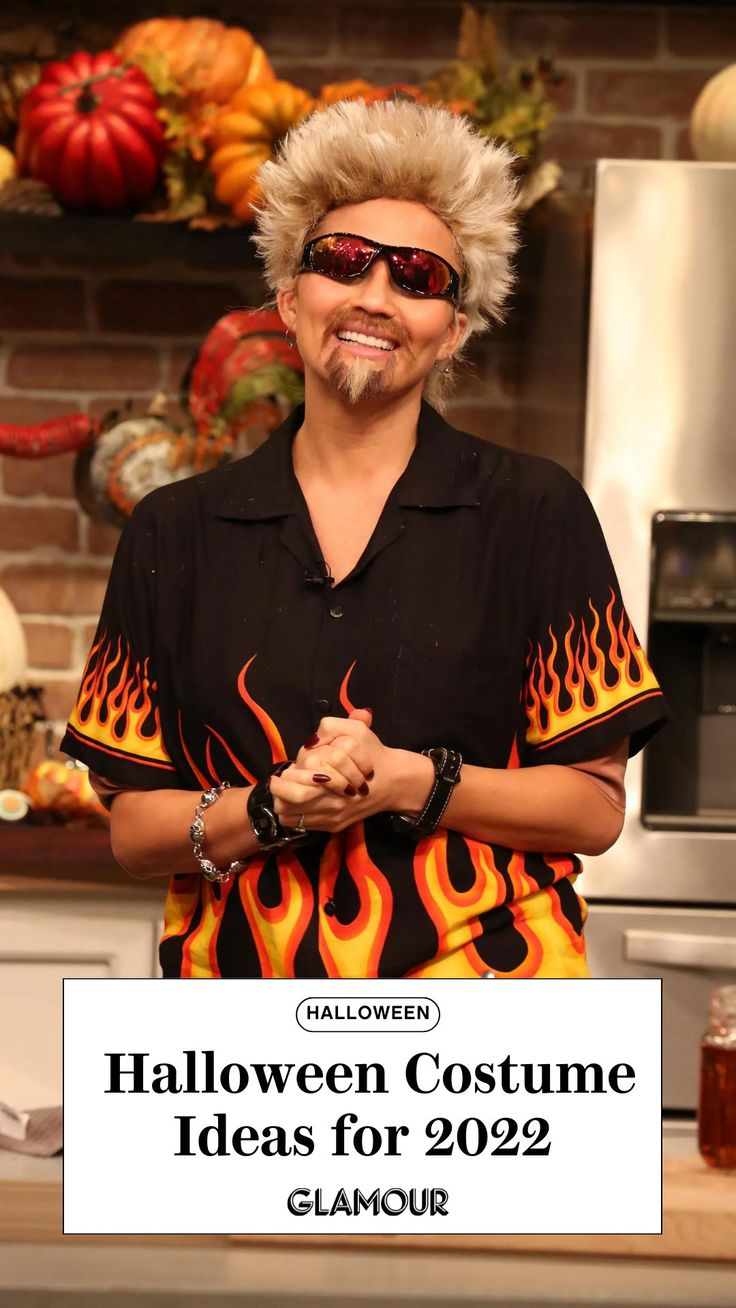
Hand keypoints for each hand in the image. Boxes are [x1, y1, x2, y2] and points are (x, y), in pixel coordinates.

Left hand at [269, 708, 416, 834]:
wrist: (394, 782)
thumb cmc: (373, 754)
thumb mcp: (356, 731)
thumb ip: (331, 728)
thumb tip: (311, 740)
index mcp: (333, 777)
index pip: (295, 784)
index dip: (284, 779)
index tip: (283, 772)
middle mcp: (331, 802)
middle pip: (290, 804)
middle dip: (280, 793)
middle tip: (278, 783)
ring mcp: (333, 817)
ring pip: (293, 817)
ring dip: (285, 804)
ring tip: (286, 792)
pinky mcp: (335, 826)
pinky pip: (304, 826)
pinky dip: (296, 814)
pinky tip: (299, 802)